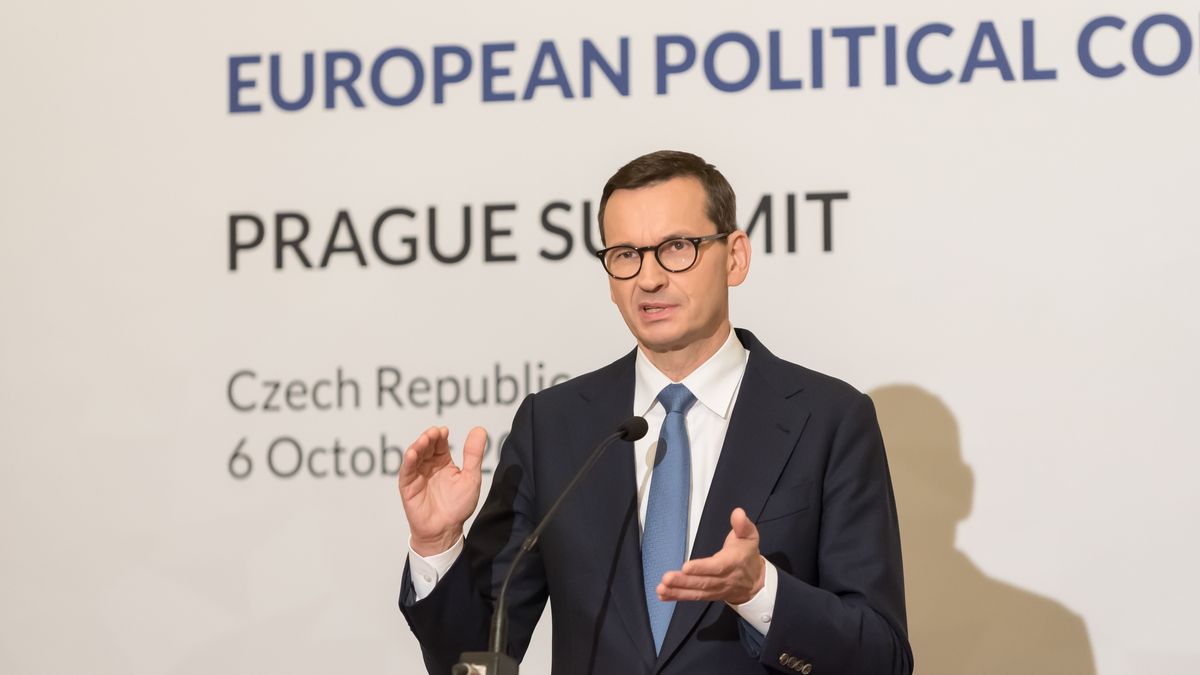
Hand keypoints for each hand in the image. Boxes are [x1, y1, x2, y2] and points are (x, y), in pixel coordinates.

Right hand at [398, 425, 486, 555]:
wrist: (446, 529)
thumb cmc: (458, 505)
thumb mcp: (470, 477)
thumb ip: (473, 455)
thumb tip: (479, 429)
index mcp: (443, 463)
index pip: (439, 444)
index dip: (440, 436)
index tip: (443, 430)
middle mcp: (428, 466)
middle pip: (426, 447)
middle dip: (428, 438)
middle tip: (433, 433)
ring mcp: (417, 475)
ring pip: (414, 456)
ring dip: (418, 446)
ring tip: (424, 440)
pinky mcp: (408, 487)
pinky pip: (406, 472)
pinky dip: (408, 461)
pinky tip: (412, 453)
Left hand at [657, 507, 764, 604]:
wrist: (755, 582)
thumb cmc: (747, 554)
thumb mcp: (749, 536)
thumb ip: (742, 525)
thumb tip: (738, 513)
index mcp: (732, 563)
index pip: (716, 567)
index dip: (701, 568)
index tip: (686, 567)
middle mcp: (723, 579)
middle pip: (703, 582)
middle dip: (684, 581)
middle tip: (666, 578)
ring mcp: (715, 589)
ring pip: (696, 591)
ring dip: (677, 591)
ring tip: (661, 589)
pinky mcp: (708, 595)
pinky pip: (693, 597)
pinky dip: (677, 596)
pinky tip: (663, 595)